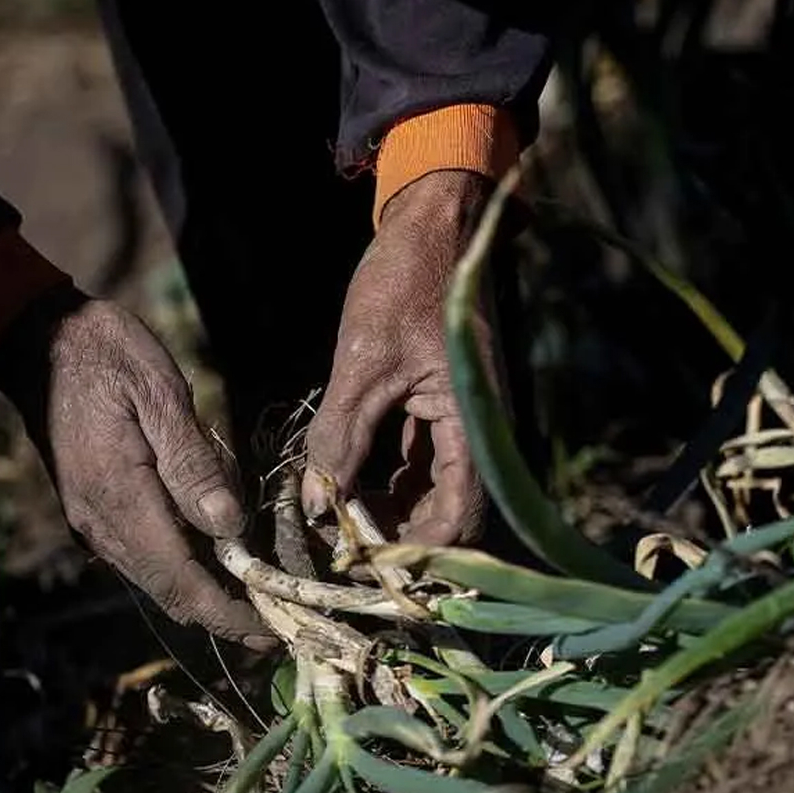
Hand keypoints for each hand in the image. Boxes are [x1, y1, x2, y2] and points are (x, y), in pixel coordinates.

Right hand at [0, 281, 274, 649]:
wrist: (36, 340)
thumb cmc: (107, 356)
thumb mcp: (161, 396)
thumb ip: (194, 465)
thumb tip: (229, 527)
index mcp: (120, 499)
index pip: (180, 580)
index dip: (227, 613)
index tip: (269, 632)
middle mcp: (101, 523)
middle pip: (169, 591)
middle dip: (223, 615)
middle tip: (276, 626)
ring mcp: (92, 519)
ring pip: (156, 578)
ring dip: (204, 594)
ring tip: (257, 599)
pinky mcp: (93, 508)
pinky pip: (144, 555)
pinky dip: (184, 568)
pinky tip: (217, 558)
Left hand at [300, 170, 501, 545]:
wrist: (432, 229)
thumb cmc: (405, 285)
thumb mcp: (364, 362)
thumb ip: (341, 437)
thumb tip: (317, 507)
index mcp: (473, 426)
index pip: (462, 517)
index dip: (419, 552)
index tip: (366, 563)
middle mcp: (476, 435)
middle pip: (447, 515)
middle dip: (397, 539)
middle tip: (339, 548)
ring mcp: (459, 425)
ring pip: (428, 493)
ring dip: (386, 513)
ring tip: (331, 516)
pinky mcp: (438, 413)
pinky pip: (415, 465)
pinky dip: (382, 481)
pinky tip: (342, 483)